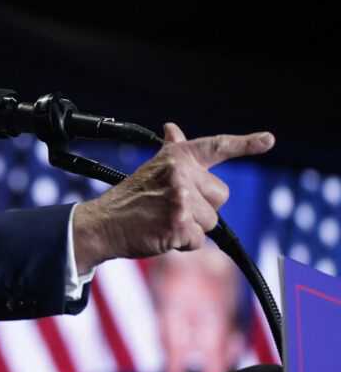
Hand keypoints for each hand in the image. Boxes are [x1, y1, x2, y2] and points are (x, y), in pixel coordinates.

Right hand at [72, 123, 273, 271]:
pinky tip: (162, 233)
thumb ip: (171, 151)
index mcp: (177, 157)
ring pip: (211, 222)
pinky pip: (198, 240)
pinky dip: (182, 243)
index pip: (217, 146)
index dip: (246, 143)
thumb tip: (173, 128)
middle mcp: (181, 173)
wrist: (102, 224)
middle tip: (172, 209)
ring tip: (163, 221)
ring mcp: (181, 197)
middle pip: (221, 196)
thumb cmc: (128, 200)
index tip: (268, 140)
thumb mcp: (151, 168)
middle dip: (203, 208)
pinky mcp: (180, 222)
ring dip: (191, 228)